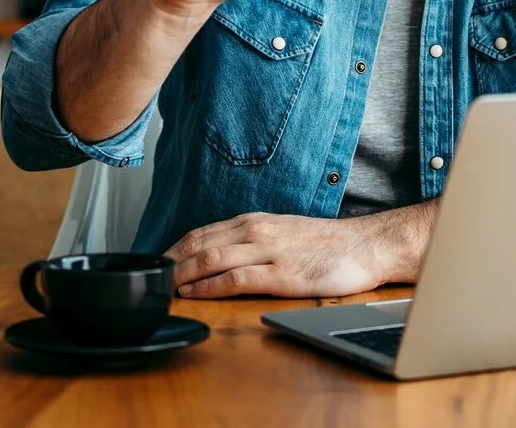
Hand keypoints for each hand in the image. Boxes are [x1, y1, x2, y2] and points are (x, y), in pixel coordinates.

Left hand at [166, 211, 415, 298]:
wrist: (364, 245)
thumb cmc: (326, 243)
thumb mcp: (283, 231)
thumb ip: (253, 240)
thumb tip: (222, 253)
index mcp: (255, 221)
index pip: (203, 231)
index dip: (175, 248)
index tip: (157, 262)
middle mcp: (256, 231)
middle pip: (199, 243)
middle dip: (170, 262)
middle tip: (150, 277)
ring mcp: (268, 252)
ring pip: (211, 258)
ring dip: (182, 274)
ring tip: (164, 288)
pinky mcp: (281, 275)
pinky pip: (235, 279)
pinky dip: (208, 286)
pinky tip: (194, 294)